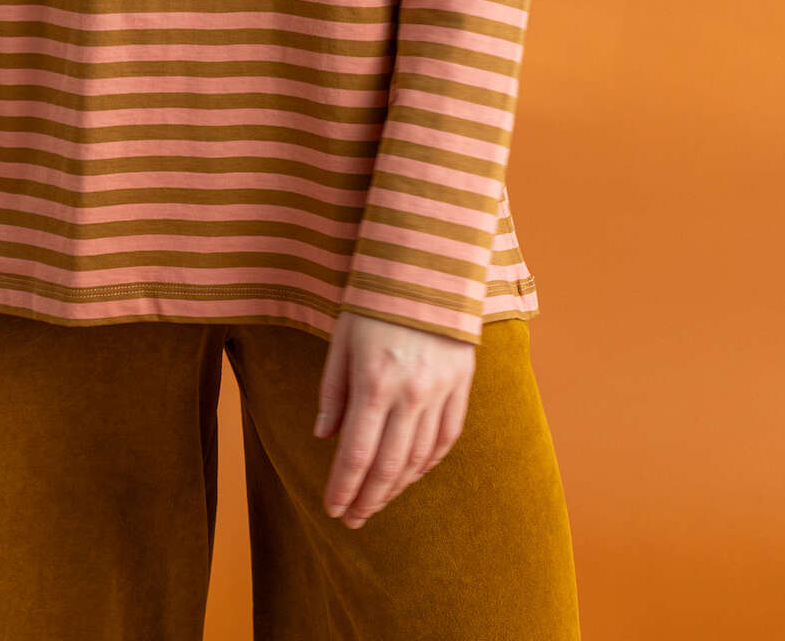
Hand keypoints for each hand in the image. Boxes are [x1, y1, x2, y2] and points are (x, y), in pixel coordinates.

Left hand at [315, 310, 476, 527]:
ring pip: (419, 458)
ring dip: (396, 487)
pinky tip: (412, 473)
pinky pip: (447, 436)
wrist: (428, 264)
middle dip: (368, 499)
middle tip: (353, 519)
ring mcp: (441, 391)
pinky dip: (429, 462)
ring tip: (377, 502)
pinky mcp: (461, 384)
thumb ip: (333, 391)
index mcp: (375, 381)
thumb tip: (323, 437)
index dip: (343, 488)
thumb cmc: (375, 298)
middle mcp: (411, 393)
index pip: (356, 453)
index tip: (333, 510)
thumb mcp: (342, 339)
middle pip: (388, 465)